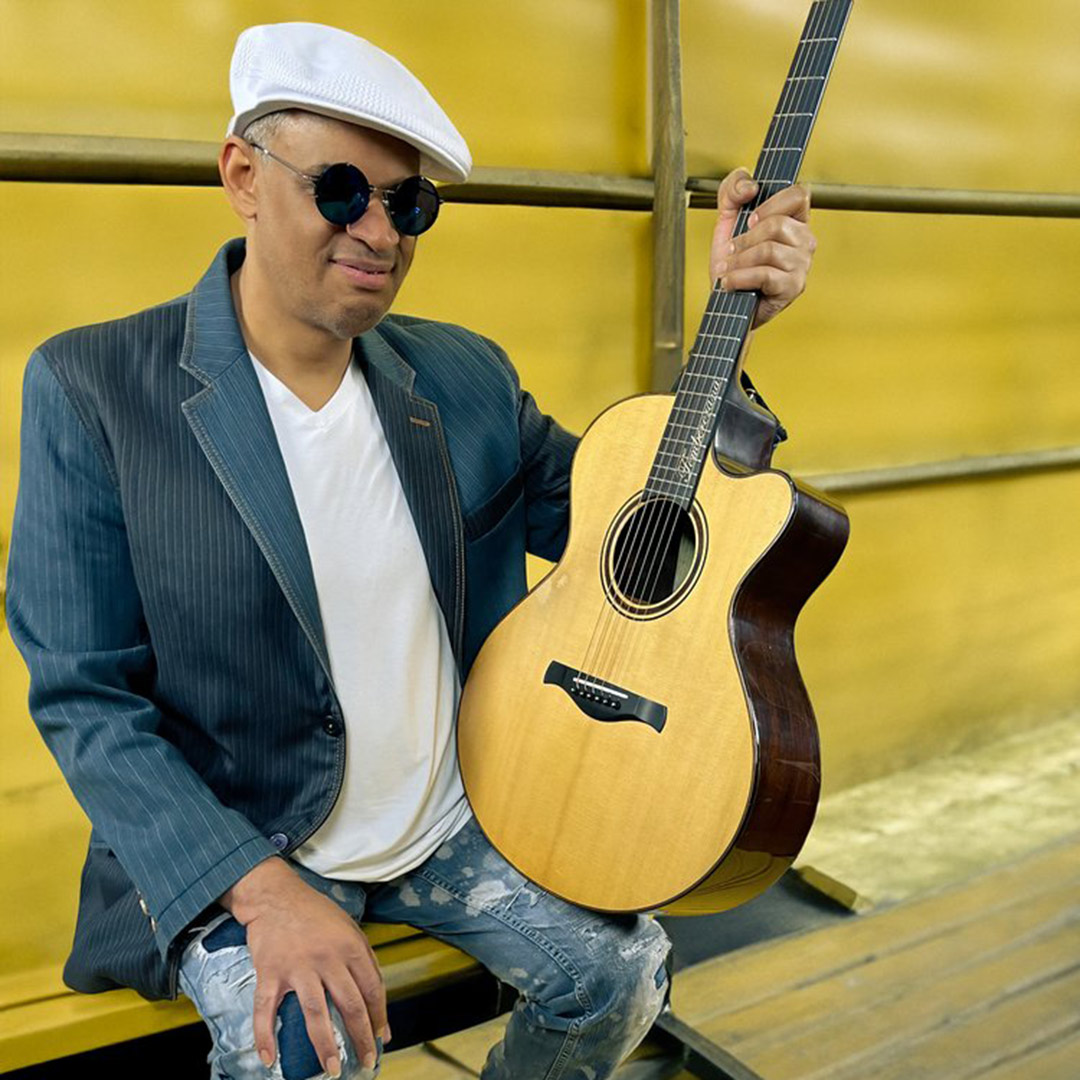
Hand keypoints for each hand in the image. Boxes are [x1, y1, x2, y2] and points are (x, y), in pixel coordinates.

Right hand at [220, 858, 389, 1076]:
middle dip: (361, 1038)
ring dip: (325, 1045)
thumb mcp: (350, 928)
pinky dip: (265, 1036)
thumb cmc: (316, 914)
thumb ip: (365, 960)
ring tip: (331, 1069)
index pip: (372, 989)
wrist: (275, 896)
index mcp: (350, 947)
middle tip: (366, 1061)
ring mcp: (298, 967)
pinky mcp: (270, 972)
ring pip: (315, 1013)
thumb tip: (377, 1002)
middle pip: (350, 1005)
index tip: (382, 1037)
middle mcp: (327, 958)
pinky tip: (269, 1059)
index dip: (379, 1017)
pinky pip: (266, 1010)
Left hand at [709, 166, 816, 328]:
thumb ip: (732, 190)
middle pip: (777, 224)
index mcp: (794, 220)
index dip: (771, 203)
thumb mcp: (726, 219)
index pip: (798, 194)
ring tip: (729, 269)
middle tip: (732, 251)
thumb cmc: (732, 263)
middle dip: (744, 239)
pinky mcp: (793, 287)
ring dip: (739, 260)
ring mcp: (802, 265)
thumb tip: (751, 185)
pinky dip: (739, 278)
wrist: (726, 301)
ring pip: (769, 250)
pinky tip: (730, 282)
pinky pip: (764, 274)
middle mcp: (804, 241)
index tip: (750, 218)